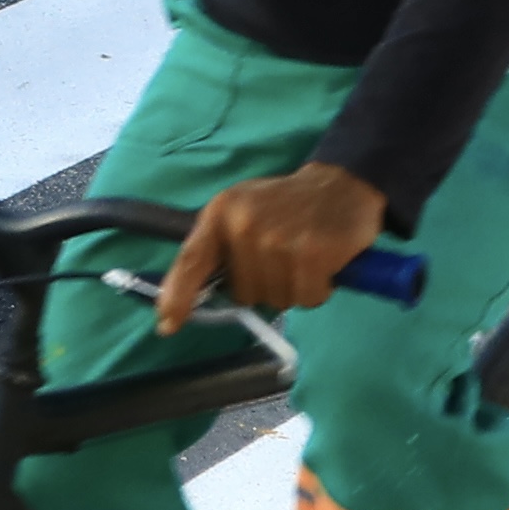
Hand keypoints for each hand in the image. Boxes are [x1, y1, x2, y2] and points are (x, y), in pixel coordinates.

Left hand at [155, 163, 386, 330]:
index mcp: (220, 214)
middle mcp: (243, 226)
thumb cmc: (286, 204)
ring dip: (293, 288)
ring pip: (276, 300)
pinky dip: (318, 289)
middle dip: (264, 285)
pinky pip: (307, 298)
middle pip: (243, 294)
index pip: (191, 261)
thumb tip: (202, 295)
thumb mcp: (243, 211)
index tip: (168, 325)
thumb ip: (220, 248)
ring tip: (304, 256)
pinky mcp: (311, 254)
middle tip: (283, 256)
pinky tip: (323, 263)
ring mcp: (277, 241)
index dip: (176, 296)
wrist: (340, 184)